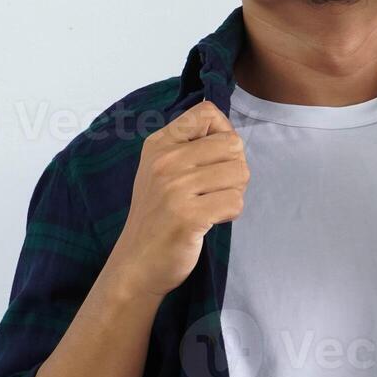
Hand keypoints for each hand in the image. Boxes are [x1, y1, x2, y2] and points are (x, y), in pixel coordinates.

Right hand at [108, 100, 249, 298]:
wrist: (136, 263)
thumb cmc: (157, 217)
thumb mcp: (161, 170)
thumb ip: (188, 146)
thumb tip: (227, 130)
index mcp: (159, 144)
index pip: (207, 113)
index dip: (223, 133)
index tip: (213, 159)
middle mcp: (166, 161)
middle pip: (232, 144)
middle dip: (234, 168)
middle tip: (215, 190)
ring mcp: (176, 188)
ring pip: (239, 172)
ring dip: (234, 193)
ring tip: (210, 205)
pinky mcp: (188, 215)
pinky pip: (235, 201)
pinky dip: (230, 214)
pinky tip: (209, 221)